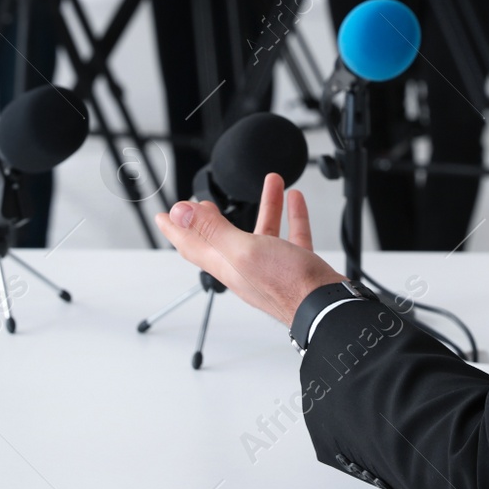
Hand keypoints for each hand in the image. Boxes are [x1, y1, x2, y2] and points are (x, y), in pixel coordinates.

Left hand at [155, 172, 345, 327]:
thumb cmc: (286, 285)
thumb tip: (180, 213)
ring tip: (270, 181)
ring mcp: (272, 266)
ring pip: (263, 230)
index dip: (175, 228)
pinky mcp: (295, 265)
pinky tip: (295, 201)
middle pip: (223, 237)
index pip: (191, 244)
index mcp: (226, 264)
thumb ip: (212, 230)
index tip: (163, 215)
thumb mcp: (242, 250)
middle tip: (201, 204)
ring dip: (264, 205)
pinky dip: (292, 217)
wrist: (325, 306)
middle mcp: (246, 266)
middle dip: (211, 218)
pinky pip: (291, 235)